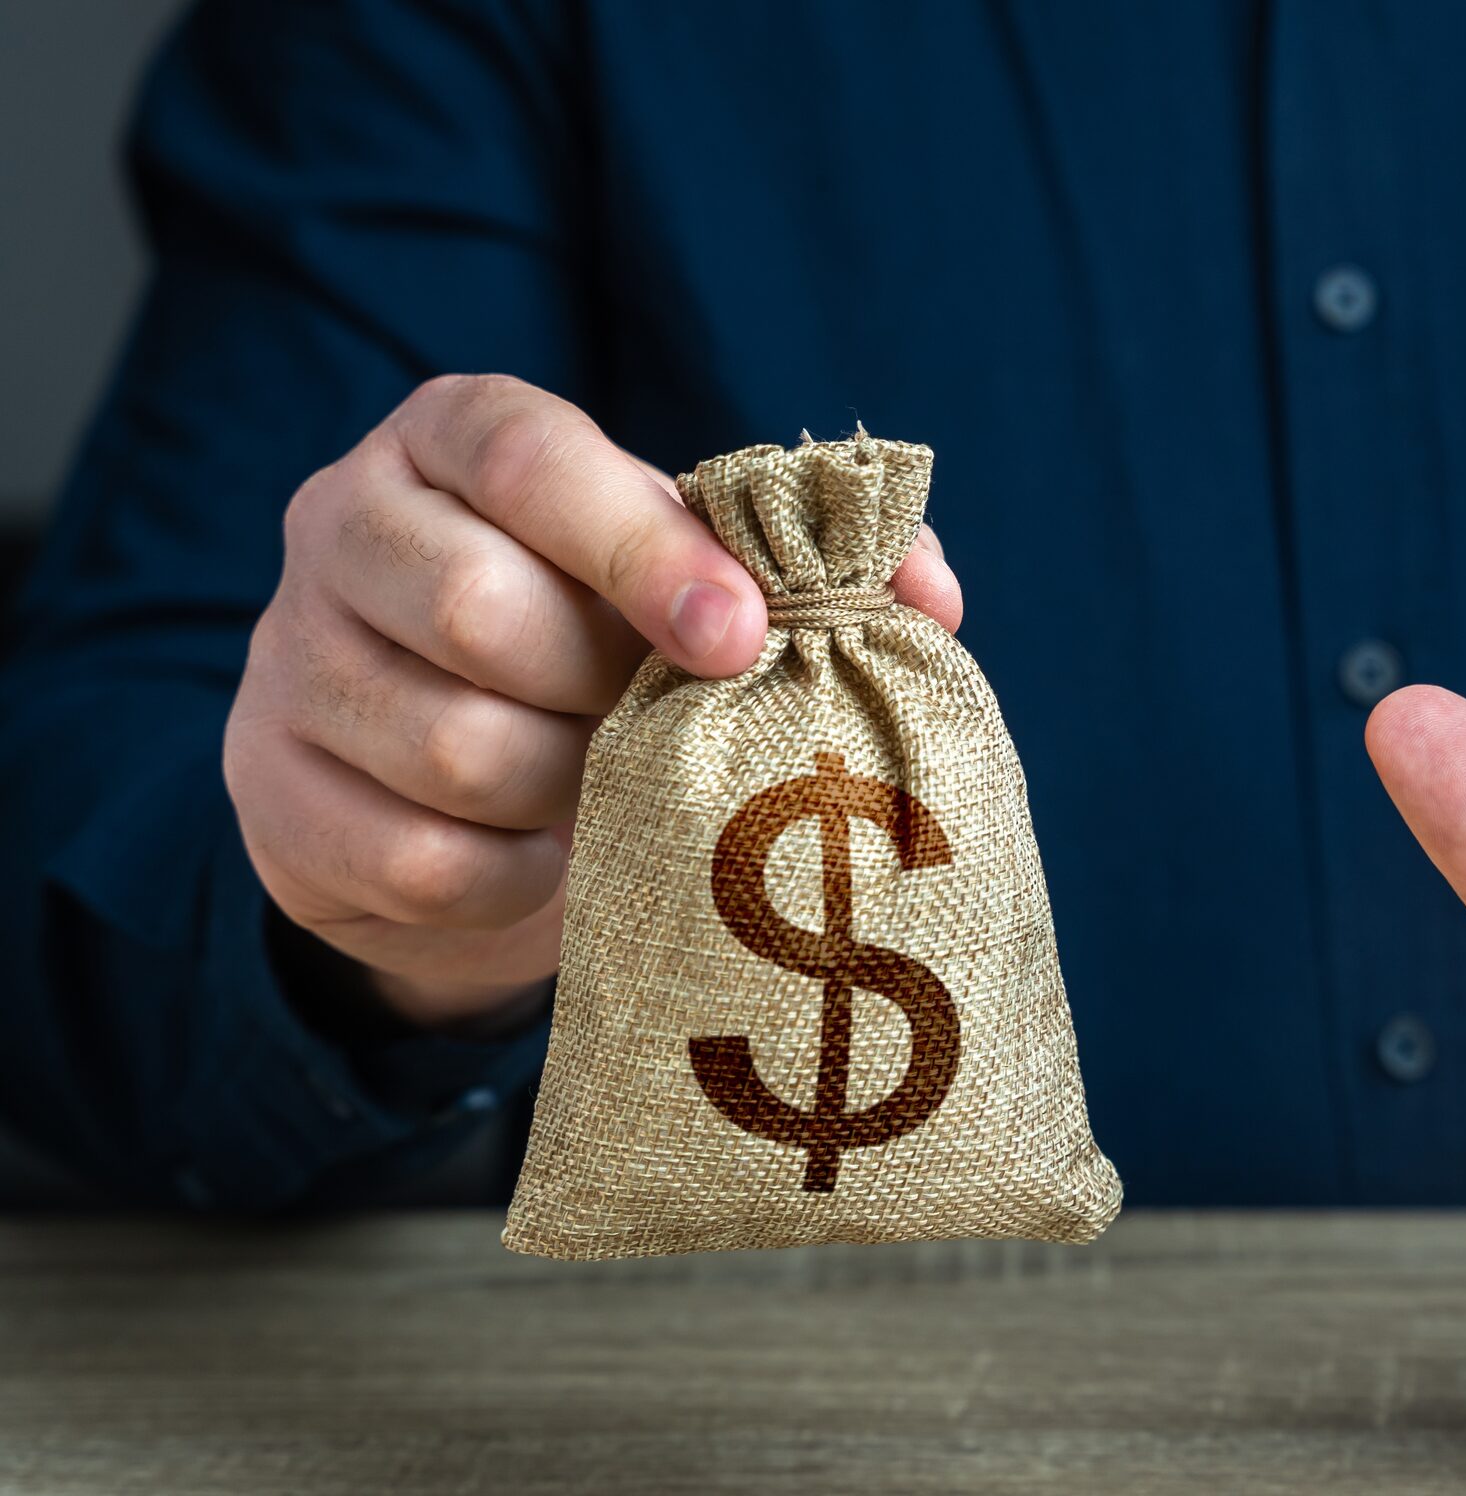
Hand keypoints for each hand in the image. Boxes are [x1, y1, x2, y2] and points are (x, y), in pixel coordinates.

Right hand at [224, 376, 960, 1031]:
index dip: (645, 547)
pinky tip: (552, 855)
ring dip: (574, 790)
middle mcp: (345, 523)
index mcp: (454, 438)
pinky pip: (419, 859)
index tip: (743, 633)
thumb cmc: (608, 651)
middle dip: (607, 690)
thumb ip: (815, 570)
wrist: (465, 787)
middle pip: (478, 607)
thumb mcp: (695, 583)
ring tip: (617, 789)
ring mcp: (292, 660)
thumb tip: (934, 599)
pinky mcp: (272, 793)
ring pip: (452, 744)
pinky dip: (517, 877)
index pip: (533, 459)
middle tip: (671, 725)